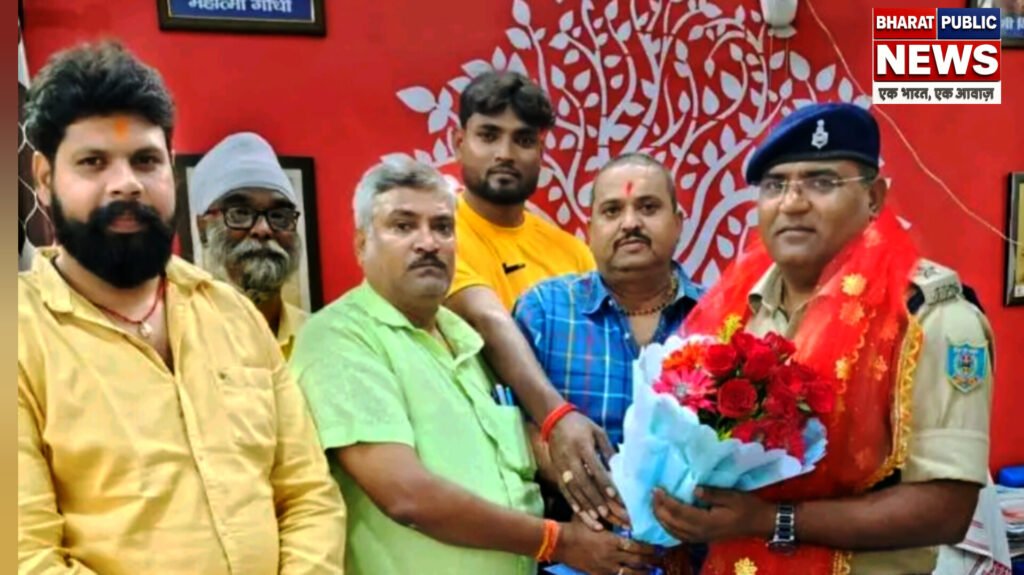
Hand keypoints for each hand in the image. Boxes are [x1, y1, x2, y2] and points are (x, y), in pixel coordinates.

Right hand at [548, 411, 629, 529]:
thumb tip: (618, 467)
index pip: (594, 467)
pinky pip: (564, 490)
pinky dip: (572, 502)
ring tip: (596, 518)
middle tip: (607, 513)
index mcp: (582, 445)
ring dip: (585, 505)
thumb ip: (607, 449)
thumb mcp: (597, 431)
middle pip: (583, 482)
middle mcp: (570, 457)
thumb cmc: (580, 425)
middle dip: (595, 499)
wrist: (555, 420)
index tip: (615, 496)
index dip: (604, 482)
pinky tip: (580, 513)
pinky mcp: (556, 471)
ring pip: (573, 489)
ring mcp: (561, 466)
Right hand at [553, 520, 658, 574]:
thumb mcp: (594, 518)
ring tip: (652, 572)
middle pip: (637, 561)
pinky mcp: (598, 574)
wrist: (559, 542)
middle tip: (661, 560)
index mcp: (611, 541)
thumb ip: (609, 517)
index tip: (659, 548)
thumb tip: (624, 513)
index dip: (649, 548)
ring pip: (629, 573)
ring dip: (643, 573)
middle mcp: (611, 556)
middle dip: (651, 561)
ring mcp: (605, 567)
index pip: (636, 546)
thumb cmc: (575, 527)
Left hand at [652, 487, 775, 543]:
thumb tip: (693, 489)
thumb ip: (712, 493)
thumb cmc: (748, 507)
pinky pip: (679, 535)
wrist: (760, 523)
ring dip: (661, 518)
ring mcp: (700, 537)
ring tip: (654, 504)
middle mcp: (700, 533)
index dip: (665, 501)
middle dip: (658, 509)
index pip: (679, 512)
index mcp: (706, 522)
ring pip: (673, 531)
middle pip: (672, 523)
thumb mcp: (732, 496)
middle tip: (651, 494)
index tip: (656, 489)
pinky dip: (669, 527)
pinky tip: (665, 518)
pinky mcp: (702, 537)